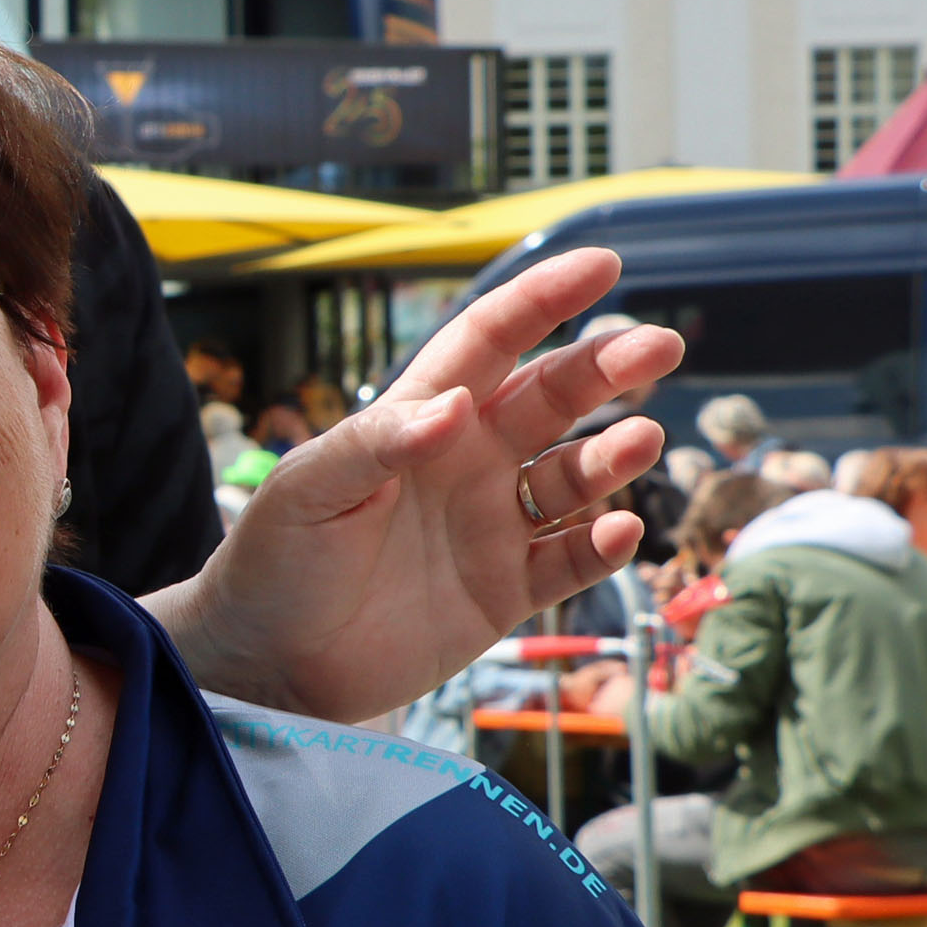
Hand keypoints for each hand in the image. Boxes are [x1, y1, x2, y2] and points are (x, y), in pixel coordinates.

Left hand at [149, 247, 682, 724]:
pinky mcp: (503, 592)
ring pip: (572, 478)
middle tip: (659, 345)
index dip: (541, 301)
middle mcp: (464, 464)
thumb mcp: (309, 490)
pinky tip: (620, 530)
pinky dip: (602, 547)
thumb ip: (376, 444)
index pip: (488, 343)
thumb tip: (455, 407)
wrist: (267, 662)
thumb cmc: (274, 560)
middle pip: (549, 400)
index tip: (603, 264)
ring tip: (640, 438)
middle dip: (604, 369)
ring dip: (611, 457)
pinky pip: (569, 562)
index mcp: (416, 421)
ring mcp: (489, 526)